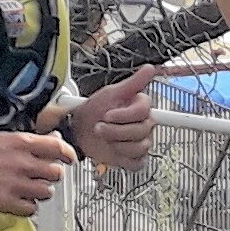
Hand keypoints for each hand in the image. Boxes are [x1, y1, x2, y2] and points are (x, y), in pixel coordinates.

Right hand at [0, 128, 76, 214]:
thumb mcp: (4, 138)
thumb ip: (29, 142)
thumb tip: (50, 141)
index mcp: (22, 144)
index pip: (57, 147)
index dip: (68, 154)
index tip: (70, 159)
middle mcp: (23, 163)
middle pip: (56, 173)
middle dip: (52, 175)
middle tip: (43, 176)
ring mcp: (17, 184)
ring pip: (47, 192)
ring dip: (41, 192)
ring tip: (30, 189)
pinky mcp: (8, 202)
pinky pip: (32, 209)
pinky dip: (28, 206)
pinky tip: (20, 201)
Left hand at [51, 64, 170, 171]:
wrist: (80, 131)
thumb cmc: (93, 111)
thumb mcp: (110, 93)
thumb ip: (133, 83)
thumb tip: (149, 68)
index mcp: (141, 107)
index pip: (142, 111)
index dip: (123, 115)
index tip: (108, 115)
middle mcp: (144, 124)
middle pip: (140, 130)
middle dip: (115, 130)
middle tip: (100, 127)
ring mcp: (141, 142)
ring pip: (139, 147)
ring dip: (116, 143)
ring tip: (105, 137)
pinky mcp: (135, 158)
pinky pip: (137, 161)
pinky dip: (122, 157)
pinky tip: (113, 149)